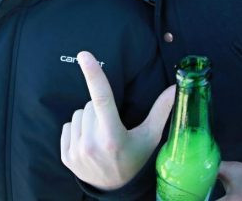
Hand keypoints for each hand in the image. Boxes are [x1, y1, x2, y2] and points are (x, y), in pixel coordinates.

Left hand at [61, 50, 174, 190]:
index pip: (102, 98)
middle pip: (89, 104)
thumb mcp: (150, 137)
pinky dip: (77, 130)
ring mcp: (76, 151)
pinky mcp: (65, 156)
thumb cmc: (135, 160)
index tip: (84, 55)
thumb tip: (175, 87)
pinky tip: (88, 142)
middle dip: (99, 109)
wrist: (115, 191)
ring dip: (88, 119)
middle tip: (110, 127)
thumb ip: (161, 110)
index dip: (94, 74)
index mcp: (113, 136)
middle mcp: (92, 143)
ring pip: (78, 113)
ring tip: (100, 135)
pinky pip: (68, 126)